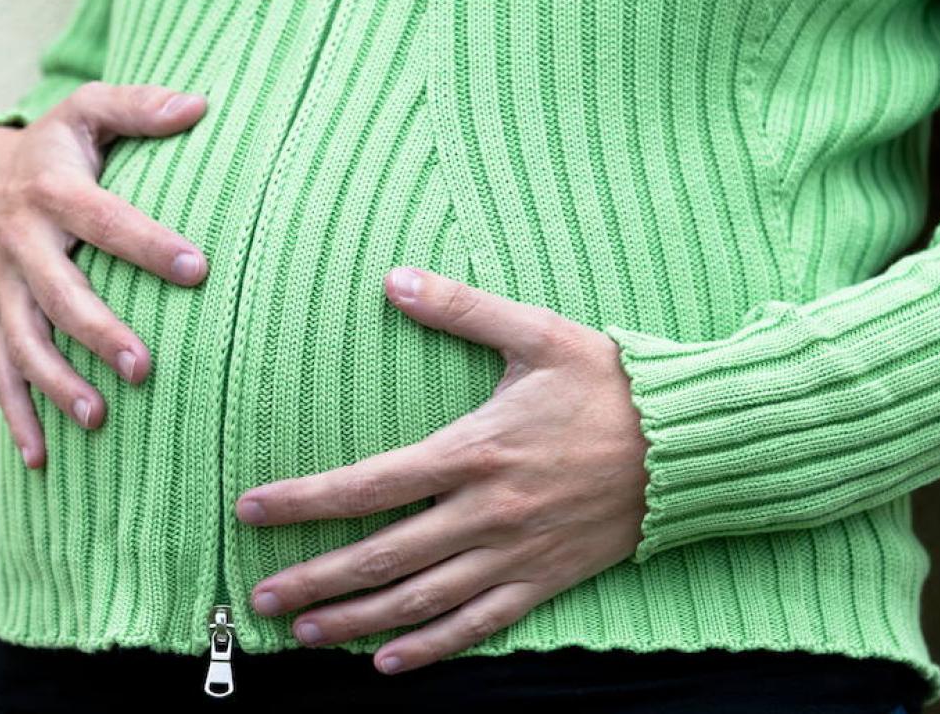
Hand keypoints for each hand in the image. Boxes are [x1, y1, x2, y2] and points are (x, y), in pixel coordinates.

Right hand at [0, 82, 209, 466]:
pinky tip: (43, 458)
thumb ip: (140, 107)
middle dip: (97, 332)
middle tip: (143, 367)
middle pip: (58, 293)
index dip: (150, 245)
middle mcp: (23, 244)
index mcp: (54, 192)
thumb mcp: (87, 112)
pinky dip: (16, 416)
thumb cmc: (53, 149)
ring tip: (97, 418)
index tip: (199, 270)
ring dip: (55, 383)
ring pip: (22, 342)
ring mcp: (2, 288)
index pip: (106, 221)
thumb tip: (202, 105)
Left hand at [235, 266, 652, 674]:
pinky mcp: (545, 579)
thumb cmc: (611, 385)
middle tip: (261, 596)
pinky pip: (480, 625)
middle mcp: (485, 512)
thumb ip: (461, 308)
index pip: (368, 484)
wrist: (687, 443)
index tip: (251, 511)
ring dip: (356, 620)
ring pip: (420, 600)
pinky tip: (389, 662)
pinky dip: (432, 647)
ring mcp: (514, 553)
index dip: (303, 501)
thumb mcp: (537, 333)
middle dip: (315, 578)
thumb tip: (394, 278)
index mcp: (474, 451)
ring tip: (305, 633)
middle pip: (381, 556)